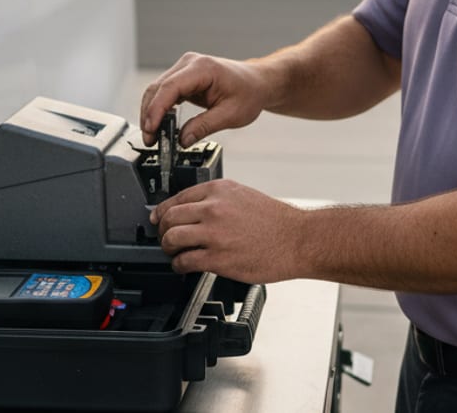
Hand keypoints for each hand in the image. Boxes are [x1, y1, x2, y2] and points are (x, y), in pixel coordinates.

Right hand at [140, 52, 271, 146]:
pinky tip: (159, 126)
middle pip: (158, 88)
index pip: (170, 87)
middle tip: (150, 140)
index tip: (151, 129)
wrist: (257, 83)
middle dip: (150, 115)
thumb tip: (182, 140)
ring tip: (153, 137)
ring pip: (157, 90)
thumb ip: (204, 127)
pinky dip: (159, 109)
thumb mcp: (231, 115)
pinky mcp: (183, 78)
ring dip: (151, 113)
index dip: (157, 109)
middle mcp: (189, 64)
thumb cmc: (249, 93)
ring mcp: (184, 69)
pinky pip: (164, 93)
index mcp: (202, 68)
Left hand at [150, 180, 303, 283]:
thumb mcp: (244, 196)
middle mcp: (213, 208)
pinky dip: (179, 265)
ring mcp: (214, 234)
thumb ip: (217, 200)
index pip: (177, 198)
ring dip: (168, 248)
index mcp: (219, 190)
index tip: (159, 219)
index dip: (163, 211)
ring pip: (171, 238)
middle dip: (163, 230)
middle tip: (165, 238)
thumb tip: (194, 211)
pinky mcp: (217, 258)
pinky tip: (184, 266)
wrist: (298, 240)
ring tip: (173, 253)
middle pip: (169, 217)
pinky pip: (184, 261)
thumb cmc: (276, 221)